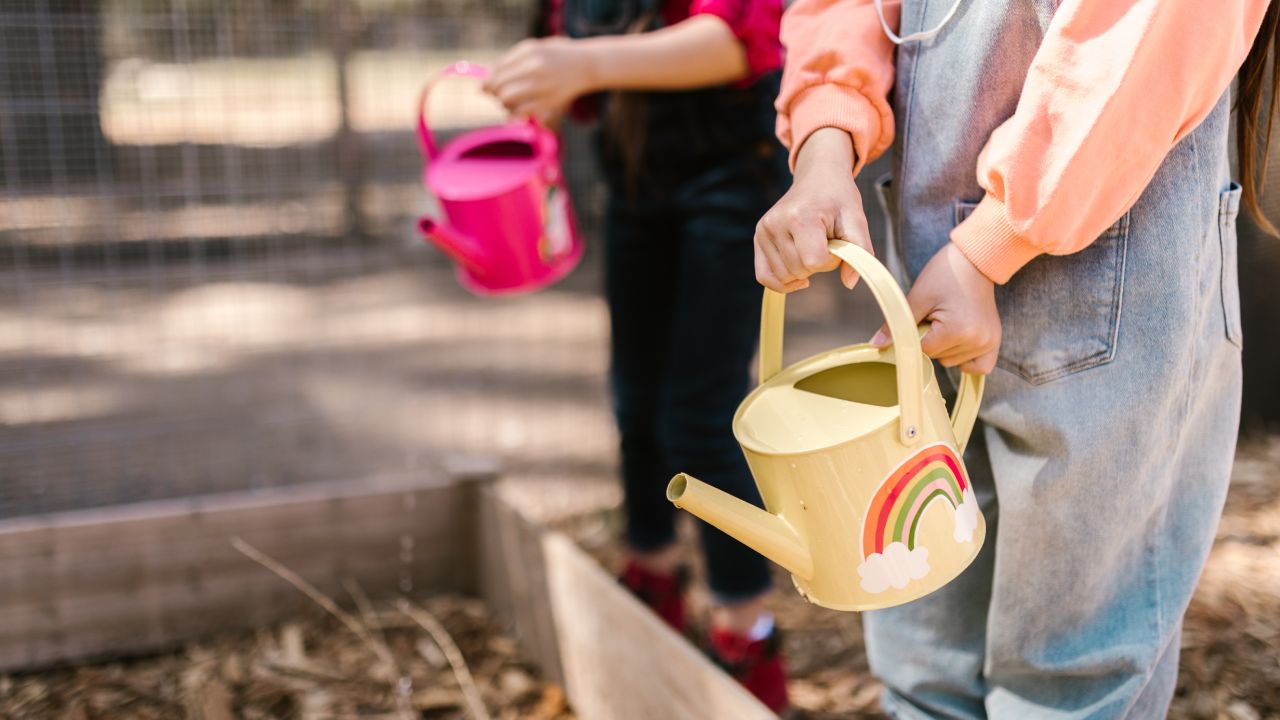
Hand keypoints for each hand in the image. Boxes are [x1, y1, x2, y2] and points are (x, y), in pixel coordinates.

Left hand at [483, 38, 593, 124]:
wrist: (587, 65)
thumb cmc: (557, 55)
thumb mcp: (535, 48)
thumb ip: (513, 60)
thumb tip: (488, 79)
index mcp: (529, 52)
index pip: (498, 70)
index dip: (487, 82)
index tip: (483, 89)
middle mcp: (534, 68)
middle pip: (500, 86)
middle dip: (494, 93)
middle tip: (496, 96)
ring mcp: (542, 85)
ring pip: (507, 99)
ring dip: (504, 104)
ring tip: (510, 103)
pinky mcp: (549, 101)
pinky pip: (521, 112)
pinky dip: (514, 115)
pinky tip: (517, 113)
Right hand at [754, 128, 870, 292]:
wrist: (817, 176)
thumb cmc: (838, 198)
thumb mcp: (857, 219)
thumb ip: (860, 251)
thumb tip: (850, 283)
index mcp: (800, 216)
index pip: (815, 262)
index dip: (832, 260)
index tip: (837, 243)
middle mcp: (776, 224)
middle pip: (800, 271)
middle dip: (819, 264)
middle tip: (825, 241)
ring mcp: (764, 231)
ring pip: (785, 276)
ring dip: (803, 270)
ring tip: (811, 245)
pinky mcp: (759, 237)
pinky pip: (764, 276)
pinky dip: (781, 283)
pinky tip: (798, 278)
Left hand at [871, 242, 1000, 374]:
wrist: (975, 261)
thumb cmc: (945, 274)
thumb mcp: (918, 297)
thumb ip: (897, 324)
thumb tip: (876, 345)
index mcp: (958, 331)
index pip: (923, 350)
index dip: (917, 334)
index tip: (922, 316)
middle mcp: (977, 341)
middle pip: (939, 358)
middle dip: (932, 340)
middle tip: (938, 314)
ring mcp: (989, 342)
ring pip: (953, 362)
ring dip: (946, 347)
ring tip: (950, 319)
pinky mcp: (995, 341)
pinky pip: (979, 366)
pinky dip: (966, 359)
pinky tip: (960, 342)